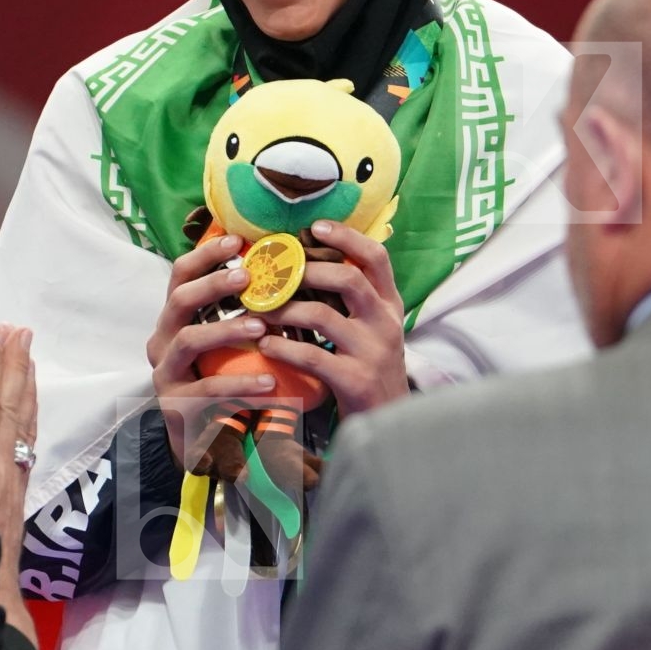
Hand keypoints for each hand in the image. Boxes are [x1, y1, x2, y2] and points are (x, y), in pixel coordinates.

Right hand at [0, 321, 38, 641]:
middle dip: (8, 363)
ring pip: (21, 419)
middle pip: (5, 404)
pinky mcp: (18, 492)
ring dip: (22, 381)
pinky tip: (28, 400)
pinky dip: (27, 411)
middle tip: (14, 328)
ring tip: (26, 350)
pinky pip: (27, 438)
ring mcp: (13, 480)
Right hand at [146, 235, 276, 466]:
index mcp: (174, 319)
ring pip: (188, 340)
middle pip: (179, 300)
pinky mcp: (176, 406)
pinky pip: (208, 389)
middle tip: (248, 277)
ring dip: (226, 329)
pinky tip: (269, 383)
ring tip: (261, 326)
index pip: (180, 275)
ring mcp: (165, 374)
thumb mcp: (228, 343)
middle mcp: (162, 341)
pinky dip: (240, 384)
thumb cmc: (222, 380)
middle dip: (213, 284)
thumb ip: (242, 311)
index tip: (237, 240)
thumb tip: (280, 269)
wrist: (205, 442)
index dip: (205, 254)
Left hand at [256, 221, 408, 415]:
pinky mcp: (356, 380)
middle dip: (305, 272)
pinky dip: (283, 347)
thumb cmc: (370, 368)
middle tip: (273, 274)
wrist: (391, 422)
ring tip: (259, 311)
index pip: (377, 257)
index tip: (314, 227)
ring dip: (284, 310)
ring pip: (323, 316)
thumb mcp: (373, 329)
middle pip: (349, 279)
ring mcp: (373, 352)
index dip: (347, 237)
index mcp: (390, 305)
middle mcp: (386, 323)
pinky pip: (313, 356)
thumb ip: (353, 300)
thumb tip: (307, 265)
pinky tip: (265, 345)